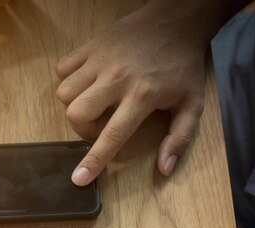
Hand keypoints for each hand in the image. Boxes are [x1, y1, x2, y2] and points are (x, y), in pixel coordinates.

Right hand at [57, 0, 211, 185]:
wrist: (177, 20)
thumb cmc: (183, 65)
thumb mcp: (192, 104)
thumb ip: (179, 138)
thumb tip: (165, 169)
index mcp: (142, 96)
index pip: (112, 136)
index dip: (94, 160)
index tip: (78, 179)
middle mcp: (116, 79)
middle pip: (77, 114)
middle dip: (82, 128)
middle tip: (100, 124)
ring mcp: (100, 60)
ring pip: (64, 93)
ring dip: (74, 104)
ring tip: (93, 102)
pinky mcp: (90, 46)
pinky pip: (62, 68)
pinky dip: (68, 79)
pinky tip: (86, 82)